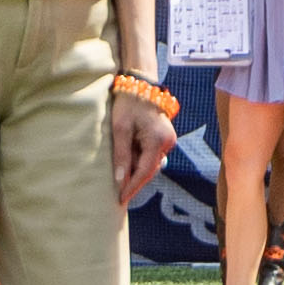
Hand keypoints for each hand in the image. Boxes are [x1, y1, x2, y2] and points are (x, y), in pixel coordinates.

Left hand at [109, 86, 174, 206]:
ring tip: (121, 158)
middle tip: (115, 185)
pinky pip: (151, 155)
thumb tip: (120, 181)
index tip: (121, 199)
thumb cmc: (128, 105)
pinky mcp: (164, 138)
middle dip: (132, 177)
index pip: (145, 172)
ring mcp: (168, 140)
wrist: (140, 85)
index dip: (132, 187)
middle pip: (149, 169)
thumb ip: (122, 156)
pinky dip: (138, 158)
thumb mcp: (120, 130)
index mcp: (159, 140)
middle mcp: (168, 142)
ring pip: (150, 163)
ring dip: (135, 166)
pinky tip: (128, 151)